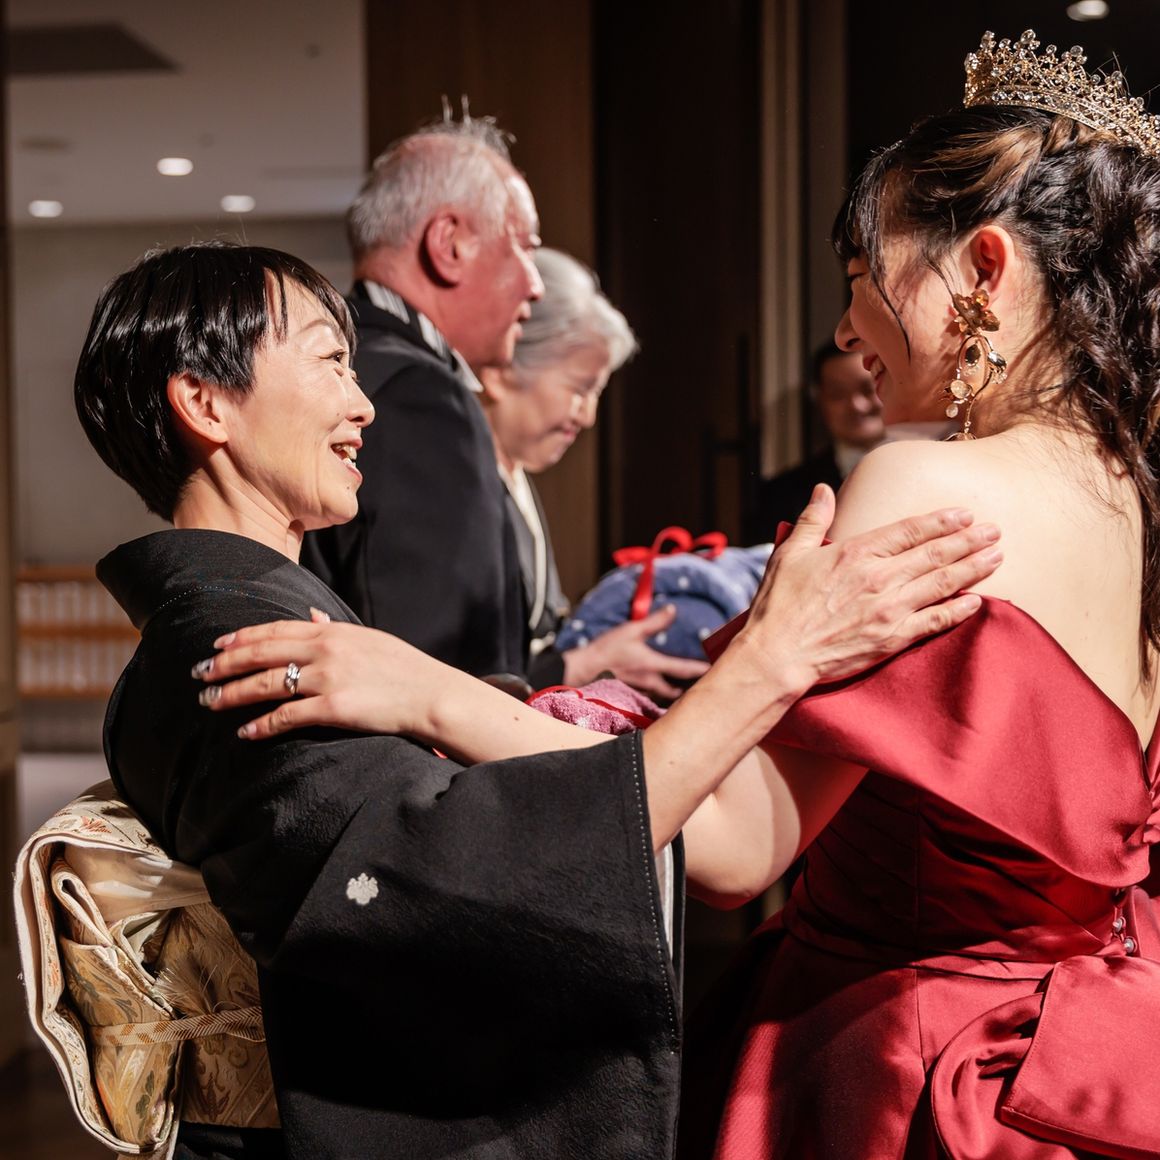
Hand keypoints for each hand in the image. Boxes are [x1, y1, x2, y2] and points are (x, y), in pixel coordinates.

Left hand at [191, 609, 451, 740]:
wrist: (431, 695)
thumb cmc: (403, 669)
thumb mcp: (369, 639)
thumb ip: (334, 628)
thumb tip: (311, 616)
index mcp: (333, 632)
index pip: (276, 629)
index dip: (242, 637)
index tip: (218, 643)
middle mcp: (326, 651)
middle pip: (262, 653)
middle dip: (226, 663)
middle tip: (199, 673)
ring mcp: (328, 679)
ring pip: (267, 683)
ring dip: (233, 693)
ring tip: (210, 702)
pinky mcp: (334, 709)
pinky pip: (287, 716)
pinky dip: (262, 725)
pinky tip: (245, 732)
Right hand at [562, 605, 709, 698]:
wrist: (585, 668)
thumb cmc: (607, 649)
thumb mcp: (632, 630)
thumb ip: (654, 622)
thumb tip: (673, 610)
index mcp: (652, 665)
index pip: (682, 669)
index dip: (699, 670)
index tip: (714, 670)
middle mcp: (649, 681)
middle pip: (674, 691)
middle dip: (688, 690)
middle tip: (700, 686)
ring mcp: (639, 688)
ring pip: (662, 694)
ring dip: (673, 692)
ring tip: (684, 690)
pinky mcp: (630, 690)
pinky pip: (648, 694)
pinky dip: (657, 692)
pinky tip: (657, 688)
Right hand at [735, 484, 1000, 689]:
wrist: (777, 655)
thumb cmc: (778, 605)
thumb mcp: (789, 553)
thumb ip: (812, 519)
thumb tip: (823, 489)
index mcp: (856, 552)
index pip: (910, 530)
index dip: (941, 521)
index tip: (965, 514)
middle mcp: (879, 578)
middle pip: (935, 554)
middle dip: (969, 541)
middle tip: (995, 531)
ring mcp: (889, 609)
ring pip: (942, 583)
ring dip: (973, 568)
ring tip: (997, 557)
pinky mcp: (892, 639)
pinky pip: (935, 622)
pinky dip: (958, 611)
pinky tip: (977, 602)